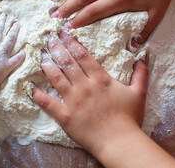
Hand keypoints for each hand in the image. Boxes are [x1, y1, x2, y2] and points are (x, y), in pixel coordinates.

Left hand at [32, 31, 147, 155]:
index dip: (72, 42)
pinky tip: (30, 86)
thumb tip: (143, 57)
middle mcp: (84, 86)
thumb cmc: (129, 118)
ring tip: (40, 55)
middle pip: (67, 62)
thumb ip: (140, 73)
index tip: (63, 32)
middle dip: (56, 48)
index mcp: (100, 79)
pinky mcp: (65, 116)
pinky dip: (38, 94)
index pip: (82, 55)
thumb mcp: (139, 93)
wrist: (120, 142)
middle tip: (48, 38)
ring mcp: (73, 100)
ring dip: (47, 65)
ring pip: (56, 78)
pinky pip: (48, 103)